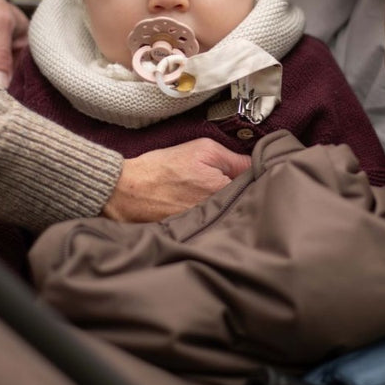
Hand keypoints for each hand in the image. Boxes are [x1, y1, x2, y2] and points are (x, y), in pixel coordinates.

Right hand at [103, 138, 251, 222]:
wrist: (128, 191)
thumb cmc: (162, 168)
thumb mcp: (202, 149)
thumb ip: (234, 158)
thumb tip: (255, 164)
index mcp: (223, 191)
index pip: (254, 186)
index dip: (252, 177)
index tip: (245, 172)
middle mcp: (217, 215)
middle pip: (242, 203)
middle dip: (239, 194)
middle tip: (223, 182)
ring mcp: (205, 228)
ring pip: (227, 215)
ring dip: (225, 206)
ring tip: (206, 195)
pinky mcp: (194, 235)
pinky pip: (211, 225)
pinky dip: (209, 217)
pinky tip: (197, 208)